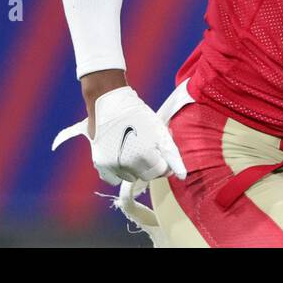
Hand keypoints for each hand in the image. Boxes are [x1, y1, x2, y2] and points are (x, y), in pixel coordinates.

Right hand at [53, 86, 186, 184]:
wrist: (110, 103)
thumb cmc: (139, 116)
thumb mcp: (160, 132)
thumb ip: (172, 155)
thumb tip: (182, 176)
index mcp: (145, 155)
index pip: (162, 172)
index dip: (165, 162)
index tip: (161, 152)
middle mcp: (127, 164)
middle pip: (147, 176)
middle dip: (151, 165)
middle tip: (148, 148)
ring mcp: (112, 165)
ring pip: (131, 177)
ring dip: (135, 168)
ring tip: (134, 148)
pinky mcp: (100, 164)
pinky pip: (113, 178)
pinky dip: (119, 171)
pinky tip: (121, 155)